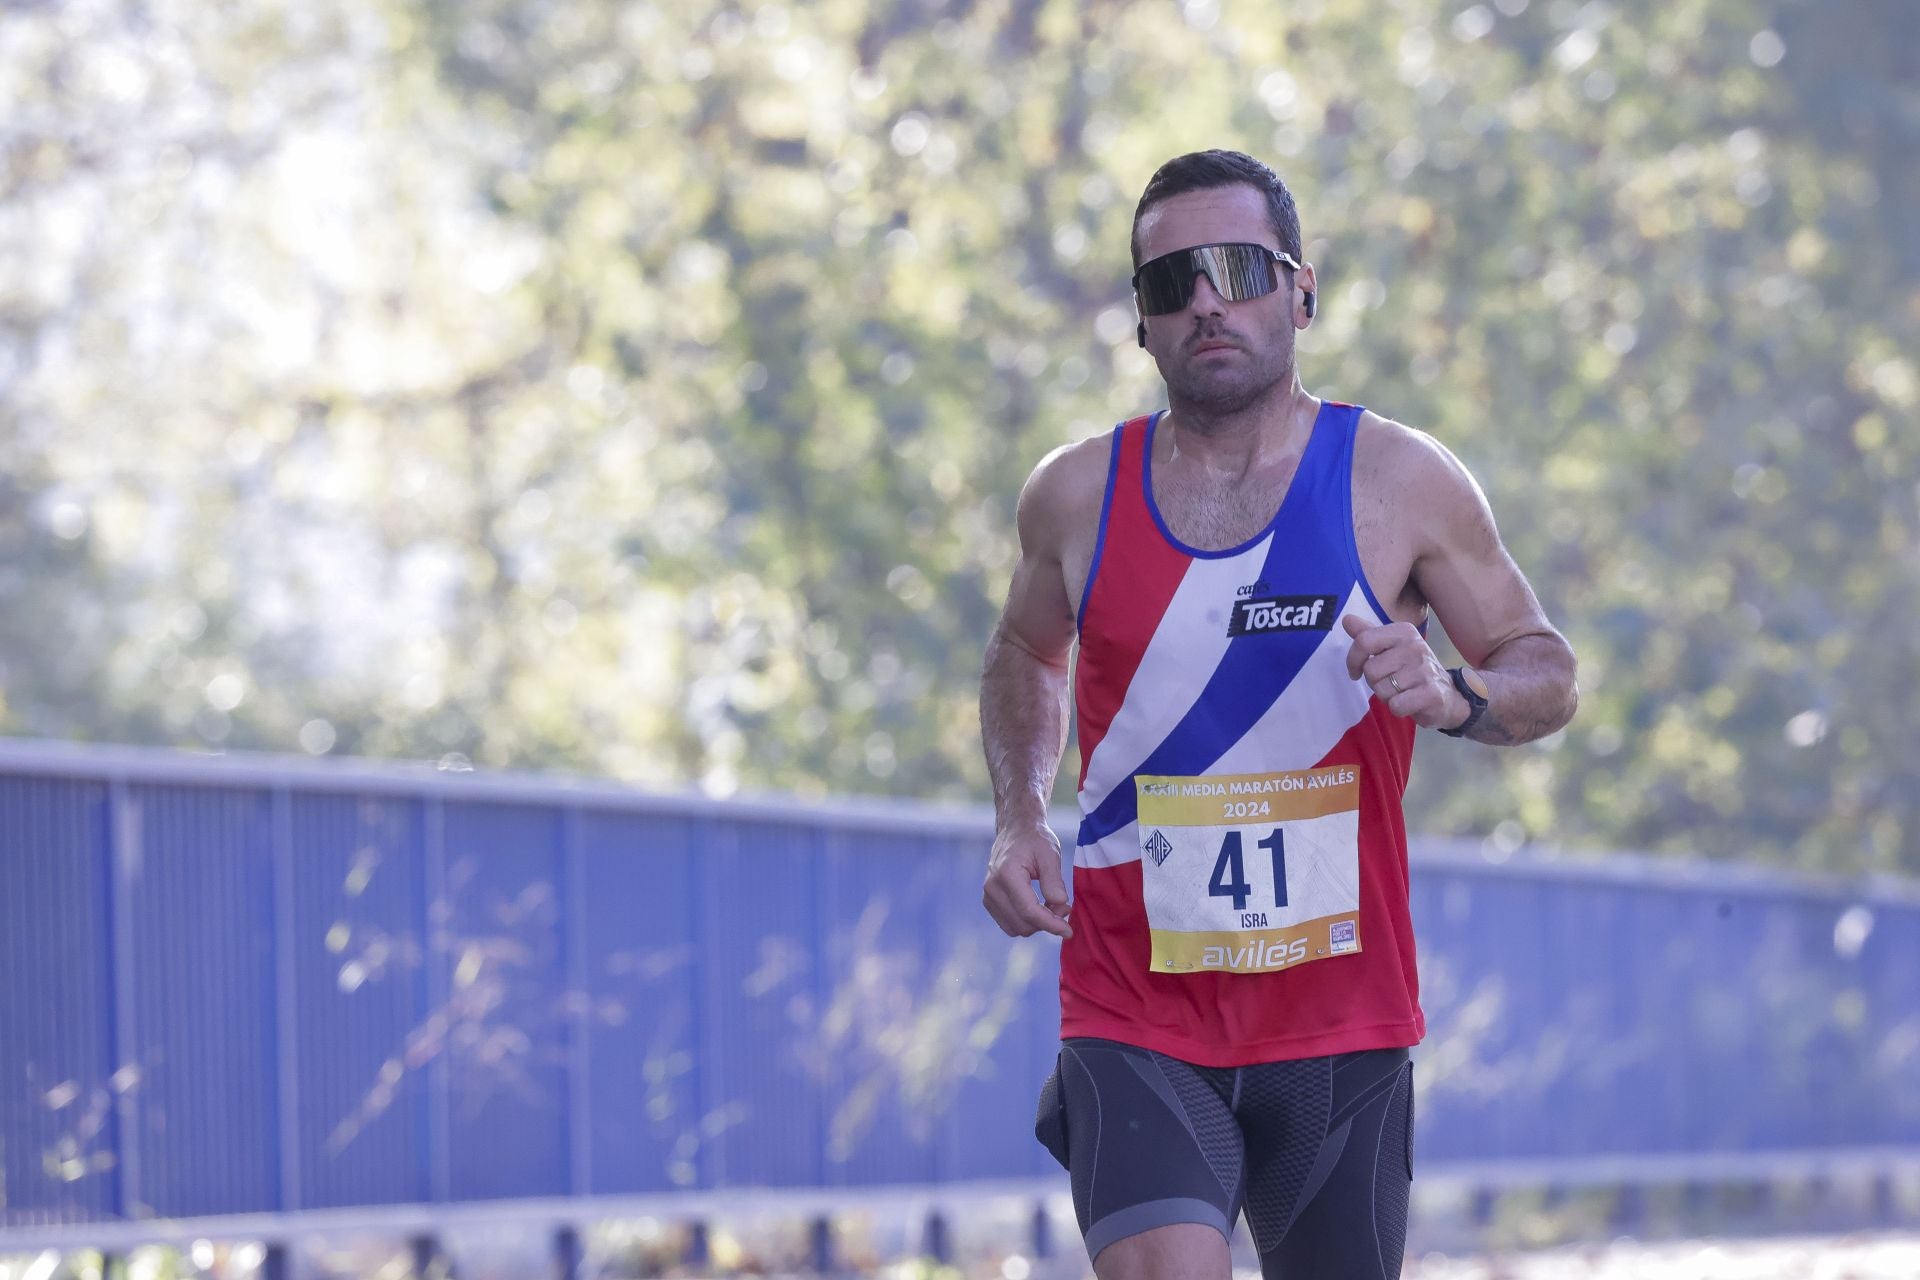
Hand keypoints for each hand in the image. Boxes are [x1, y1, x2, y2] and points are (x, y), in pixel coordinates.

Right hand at [983, 820, 1072, 938]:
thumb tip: (1060, 904)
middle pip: (1023, 923)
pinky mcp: (989, 901)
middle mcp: (992, 888)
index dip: (1051, 924)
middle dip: (1046, 922)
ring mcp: (988, 896)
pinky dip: (1026, 922)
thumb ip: (1054, 880)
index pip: (1029, 911)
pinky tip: (1039, 907)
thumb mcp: (1050, 854)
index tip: (1069, 931)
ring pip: (1016, 928)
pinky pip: (1009, 924)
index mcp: (1007, 874)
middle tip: (1064, 906)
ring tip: (1051, 905)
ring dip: (1037, 924)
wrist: (1015, 830)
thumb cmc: (1035, 839)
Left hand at [1342, 614, 1467, 730]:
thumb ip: (1368, 634)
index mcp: (1404, 632)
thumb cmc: (1412, 670)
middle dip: (1375, 682)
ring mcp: (1424, 670)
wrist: (1449, 695)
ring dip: (1387, 696)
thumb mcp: (1391, 648)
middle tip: (1392, 682)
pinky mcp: (1430, 693)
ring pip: (1381, 690)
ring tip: (1403, 691)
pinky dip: (1398, 709)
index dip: (1353, 660)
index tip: (1355, 670)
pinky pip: (1395, 705)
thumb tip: (1346, 619)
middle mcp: (1415, 646)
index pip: (1363, 641)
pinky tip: (1410, 702)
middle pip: (1370, 670)